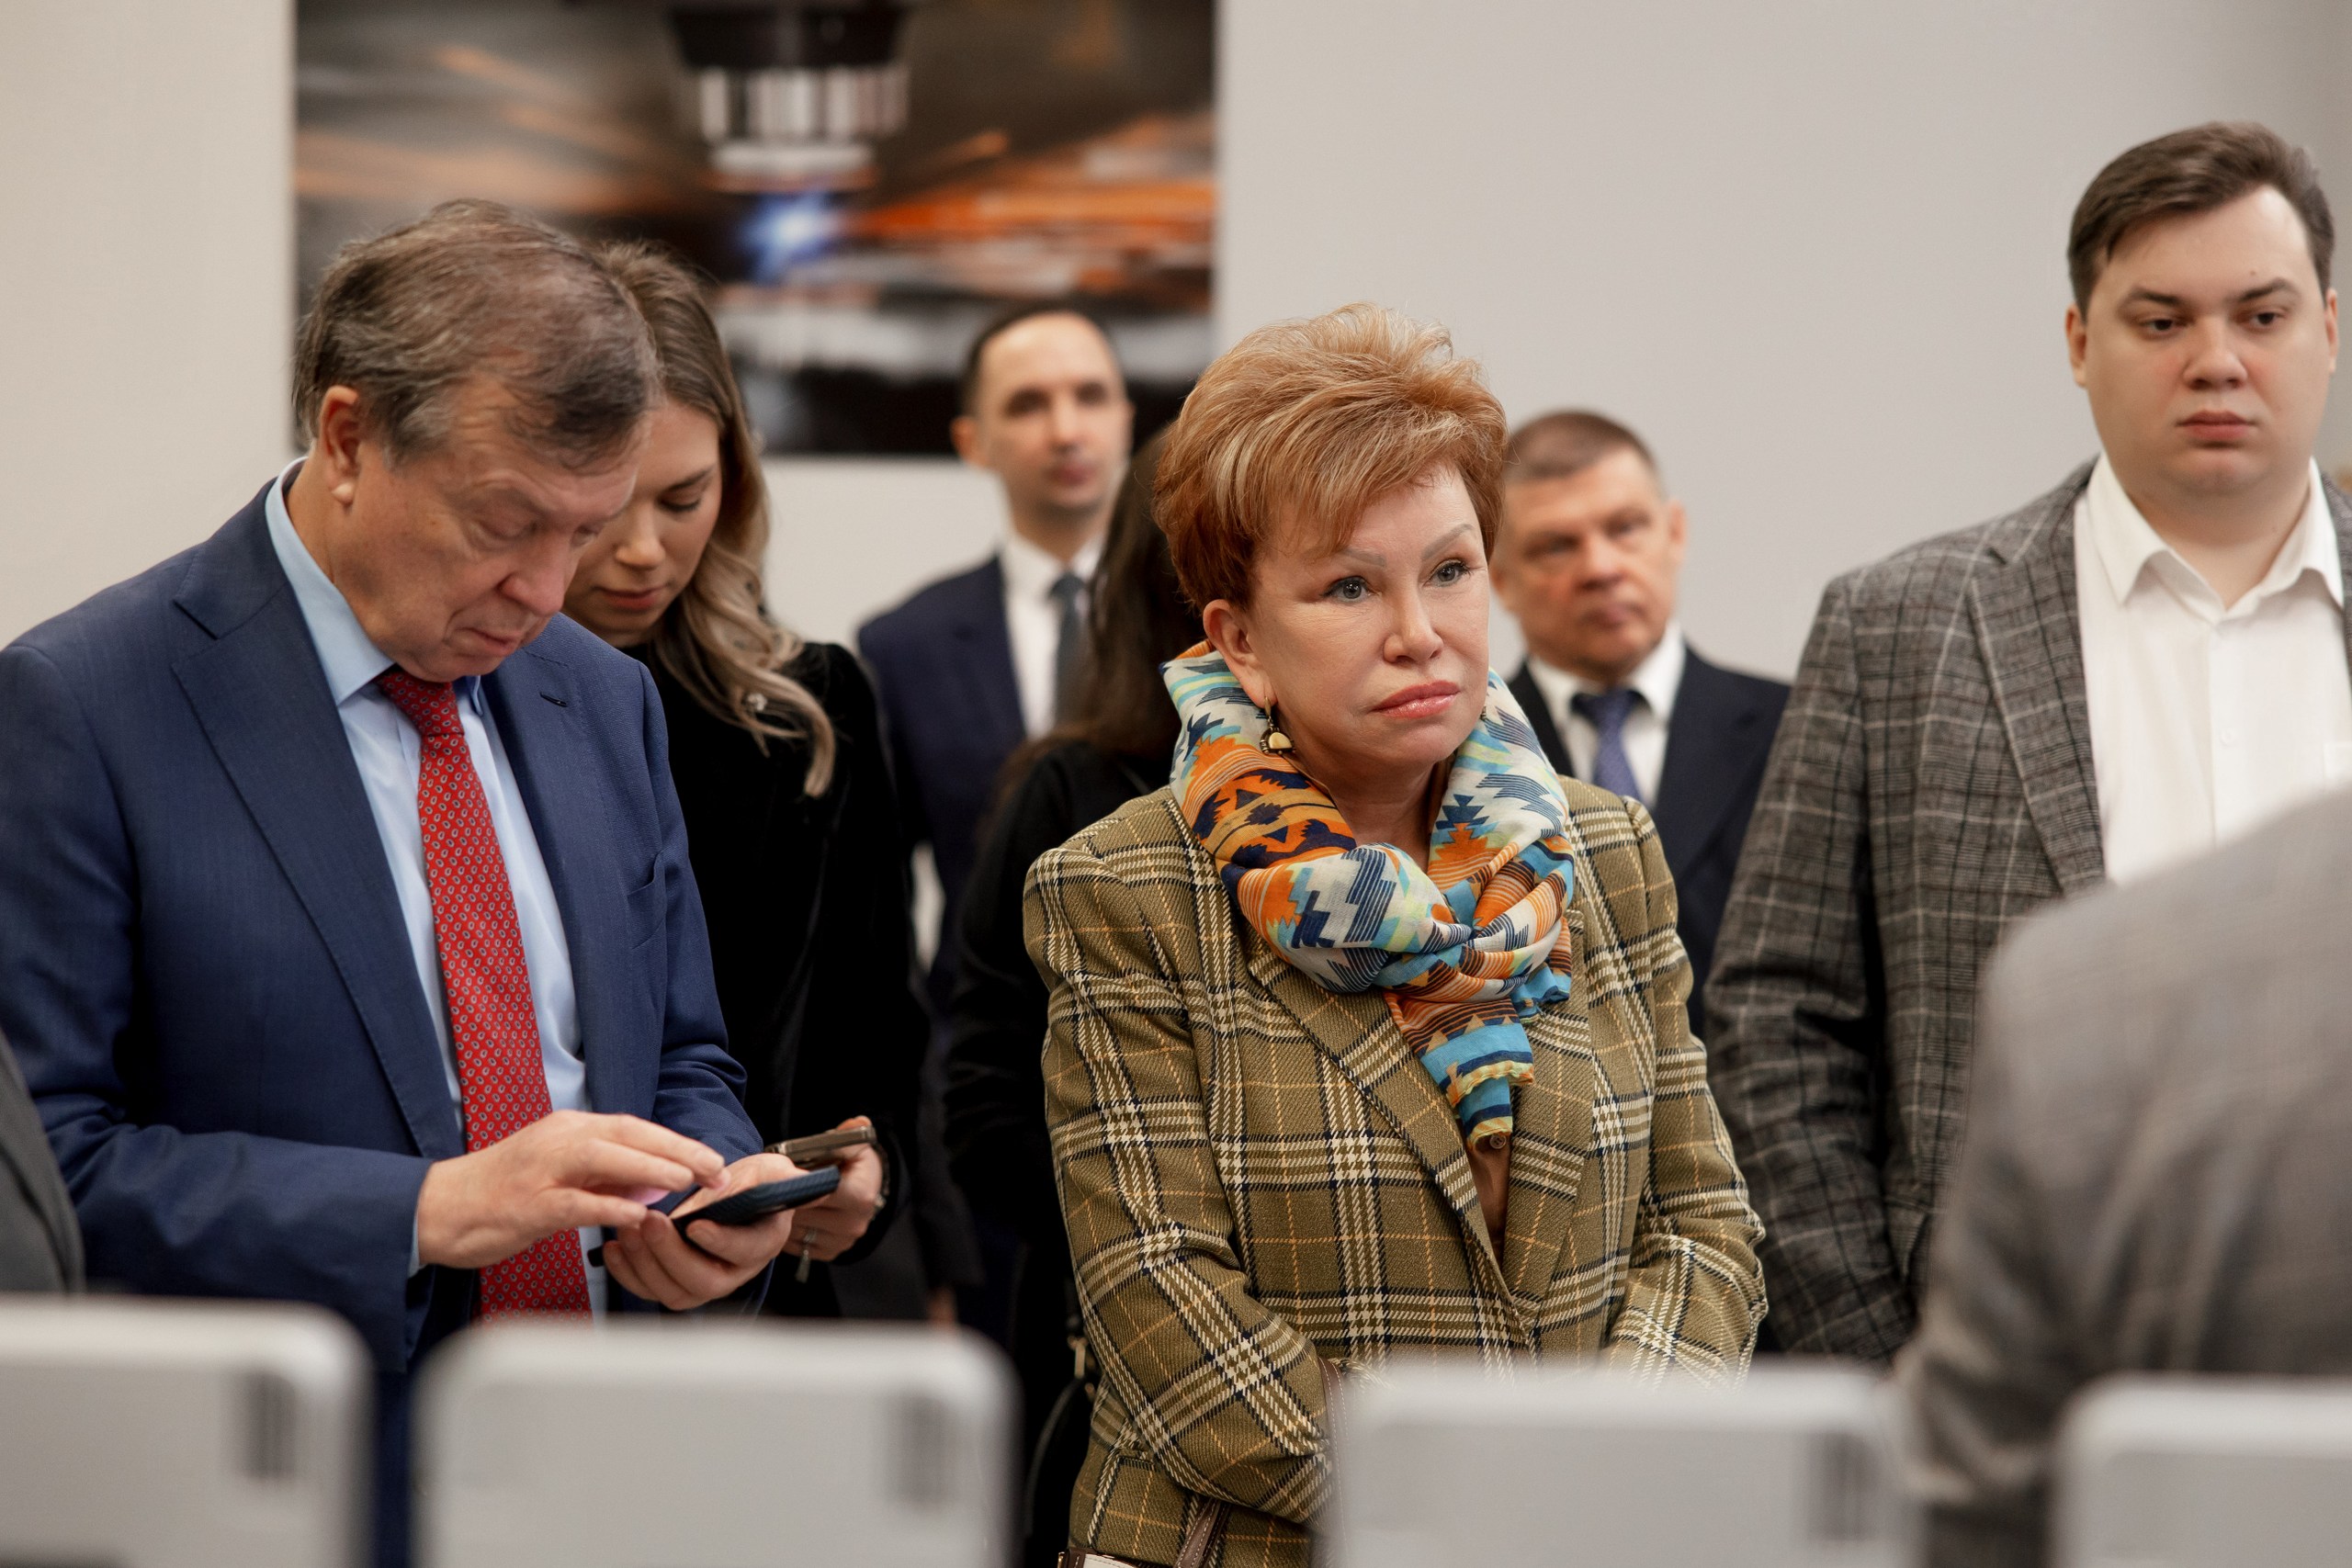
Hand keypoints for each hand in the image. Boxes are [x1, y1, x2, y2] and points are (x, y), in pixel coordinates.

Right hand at [415, 1110, 727, 1270]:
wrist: (437, 1210)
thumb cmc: (500, 1194)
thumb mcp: (559, 1175)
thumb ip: (604, 1176)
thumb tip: (654, 1182)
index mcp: (568, 1129)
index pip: (633, 1127)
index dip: (676, 1141)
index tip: (713, 1159)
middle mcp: (557, 1139)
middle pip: (627, 1134)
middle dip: (677, 1150)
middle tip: (717, 1170)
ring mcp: (540, 1170)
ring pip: (604, 1159)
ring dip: (649, 1168)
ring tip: (687, 1182)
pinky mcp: (525, 1204)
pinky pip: (575, 1202)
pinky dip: (609, 1206)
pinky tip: (638, 1215)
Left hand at [604, 1150, 803, 1309]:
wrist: (739, 1196)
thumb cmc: (754, 1185)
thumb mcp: (766, 1172)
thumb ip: (758, 1179)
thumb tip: (728, 1191)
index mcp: (761, 1243)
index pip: (745, 1250)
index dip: (720, 1242)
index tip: (696, 1225)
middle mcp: (733, 1272)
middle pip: (703, 1281)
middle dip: (671, 1253)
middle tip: (652, 1221)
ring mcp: (703, 1282)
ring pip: (673, 1291)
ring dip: (645, 1262)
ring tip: (629, 1228)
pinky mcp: (676, 1282)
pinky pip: (650, 1290)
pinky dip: (628, 1272)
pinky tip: (614, 1246)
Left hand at [782, 1117, 884, 1263]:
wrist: (865, 1189)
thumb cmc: (853, 1163)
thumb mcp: (855, 1144)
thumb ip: (851, 1134)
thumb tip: (859, 1123)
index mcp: (860, 1196)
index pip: (816, 1190)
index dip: (795, 1181)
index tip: (779, 1172)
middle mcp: (853, 1224)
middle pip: (801, 1211)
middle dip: (784, 1197)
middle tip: (767, 1184)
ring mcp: (841, 1242)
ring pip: (794, 1230)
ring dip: (780, 1216)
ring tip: (772, 1198)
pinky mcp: (829, 1253)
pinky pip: (795, 1244)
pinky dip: (784, 1232)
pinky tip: (780, 1215)